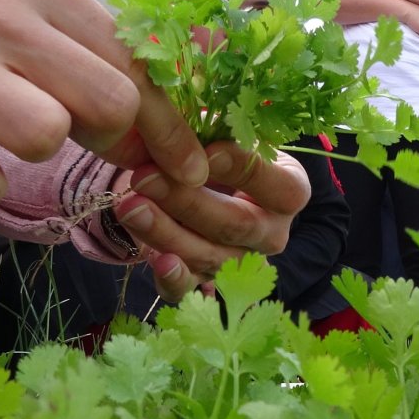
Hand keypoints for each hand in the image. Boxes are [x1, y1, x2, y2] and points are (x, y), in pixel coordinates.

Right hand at [0, 0, 205, 211]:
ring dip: (34, 156)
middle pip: (106, 101)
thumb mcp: (30, 22)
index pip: (133, 59)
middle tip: (80, 139)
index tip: (187, 165)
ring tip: (0, 133)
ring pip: (44, 137)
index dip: (168, 123)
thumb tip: (187, 109)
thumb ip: (102, 55)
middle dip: (110, 138)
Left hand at [113, 141, 310, 298]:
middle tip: (145, 177)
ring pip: (207, 256)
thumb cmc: (221, 147)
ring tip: (128, 205)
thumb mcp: (227, 131)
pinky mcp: (207, 281)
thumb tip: (196, 130)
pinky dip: (172, 278)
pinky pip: (190, 289)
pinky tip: (155, 259)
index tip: (207, 152)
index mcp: (291, 192)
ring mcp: (240, 262)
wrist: (208, 182)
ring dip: (164, 232)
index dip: (243, 170)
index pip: (277, 186)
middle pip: (234, 225)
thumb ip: (219, 130)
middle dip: (187, 201)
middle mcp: (272, 233)